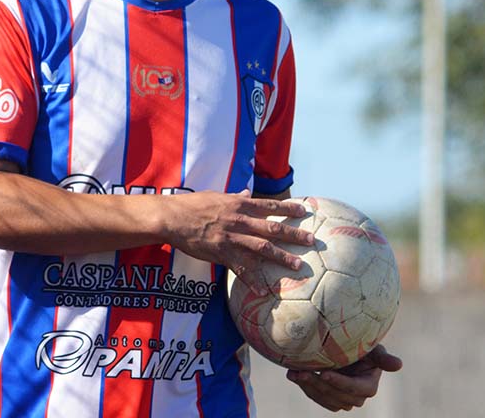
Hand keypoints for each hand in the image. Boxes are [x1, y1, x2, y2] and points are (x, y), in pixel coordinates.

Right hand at [163, 190, 312, 291]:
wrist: (173, 217)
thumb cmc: (193, 205)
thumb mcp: (216, 196)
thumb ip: (234, 197)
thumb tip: (247, 193)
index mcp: (239, 205)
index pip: (269, 206)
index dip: (288, 209)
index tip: (305, 211)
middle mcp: (239, 221)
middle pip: (272, 228)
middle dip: (294, 235)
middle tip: (312, 241)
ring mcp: (232, 238)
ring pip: (262, 249)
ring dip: (281, 258)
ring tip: (298, 266)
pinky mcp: (222, 254)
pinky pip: (241, 269)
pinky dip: (253, 281)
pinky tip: (264, 291)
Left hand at [286, 345, 402, 411]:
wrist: (345, 346)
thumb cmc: (362, 344)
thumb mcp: (372, 347)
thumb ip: (382, 357)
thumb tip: (399, 365)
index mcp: (369, 386)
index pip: (354, 389)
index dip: (340, 383)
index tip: (325, 373)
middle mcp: (356, 397)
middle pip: (337, 396)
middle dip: (318, 385)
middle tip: (302, 372)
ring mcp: (341, 399)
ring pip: (324, 398)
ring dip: (308, 387)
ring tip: (294, 373)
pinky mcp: (328, 398)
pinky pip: (316, 396)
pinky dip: (304, 386)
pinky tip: (292, 374)